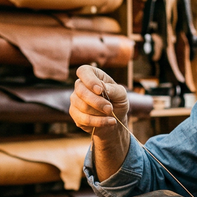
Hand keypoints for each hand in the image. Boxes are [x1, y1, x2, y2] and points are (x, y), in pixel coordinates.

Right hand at [70, 66, 129, 180]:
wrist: (116, 126)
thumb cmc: (120, 106)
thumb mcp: (122, 97)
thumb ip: (113, 90)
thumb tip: (101, 89)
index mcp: (93, 77)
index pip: (83, 71)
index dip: (89, 79)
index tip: (100, 89)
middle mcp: (80, 88)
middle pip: (78, 89)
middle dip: (95, 100)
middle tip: (109, 108)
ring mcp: (75, 102)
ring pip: (76, 105)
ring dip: (95, 113)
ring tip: (110, 117)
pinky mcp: (75, 116)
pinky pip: (79, 119)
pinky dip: (94, 123)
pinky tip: (107, 124)